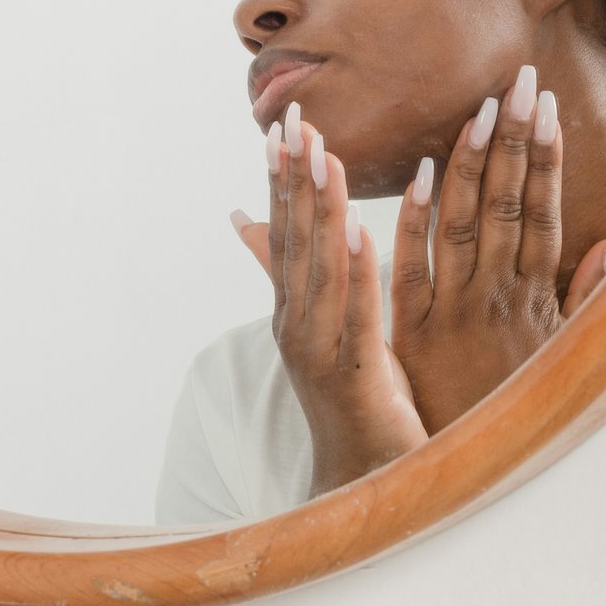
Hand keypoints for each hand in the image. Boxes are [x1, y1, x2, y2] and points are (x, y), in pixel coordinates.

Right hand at [262, 103, 428, 494]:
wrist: (362, 485)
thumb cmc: (353, 404)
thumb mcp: (322, 329)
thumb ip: (289, 276)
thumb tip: (243, 221)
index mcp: (293, 310)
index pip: (284, 233)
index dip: (282, 179)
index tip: (282, 127)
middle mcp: (297, 324)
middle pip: (294, 239)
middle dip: (295, 177)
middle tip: (295, 119)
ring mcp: (319, 348)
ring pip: (319, 265)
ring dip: (320, 208)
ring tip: (323, 155)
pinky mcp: (354, 372)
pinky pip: (355, 310)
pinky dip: (352, 268)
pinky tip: (355, 227)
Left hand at [385, 65, 605, 433]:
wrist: (469, 473)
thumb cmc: (516, 410)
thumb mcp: (564, 354)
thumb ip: (589, 293)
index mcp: (532, 297)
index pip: (541, 212)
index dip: (545, 158)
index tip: (547, 107)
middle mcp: (497, 296)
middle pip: (507, 204)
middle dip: (515, 141)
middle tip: (522, 80)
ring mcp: (455, 310)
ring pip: (465, 224)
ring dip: (471, 163)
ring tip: (482, 108)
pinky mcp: (413, 331)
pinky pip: (412, 267)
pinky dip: (416, 220)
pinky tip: (419, 175)